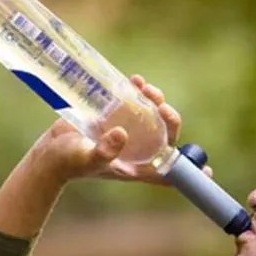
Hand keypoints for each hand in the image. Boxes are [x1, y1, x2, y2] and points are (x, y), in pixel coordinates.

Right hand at [26, 75, 211, 186]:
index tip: (207, 169)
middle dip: (170, 120)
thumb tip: (122, 133)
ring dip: (156, 102)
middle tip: (162, 106)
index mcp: (135, 167)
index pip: (167, 173)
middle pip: (165, 138)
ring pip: (152, 118)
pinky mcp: (114, 118)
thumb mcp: (86, 158)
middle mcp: (135, 151)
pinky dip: (138, 92)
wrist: (48, 153)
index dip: (188, 172)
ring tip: (147, 88)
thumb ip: (104, 151)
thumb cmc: (68, 162)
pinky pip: (134, 104)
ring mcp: (126, 134)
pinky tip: (135, 81)